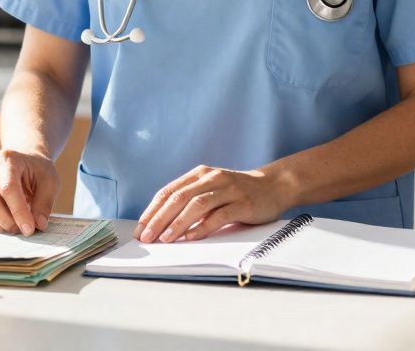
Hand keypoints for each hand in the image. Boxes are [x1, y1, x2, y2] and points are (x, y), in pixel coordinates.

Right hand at [0, 148, 58, 235]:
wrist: (26, 164)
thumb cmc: (38, 172)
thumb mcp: (50, 182)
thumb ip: (44, 203)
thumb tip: (38, 225)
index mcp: (8, 159)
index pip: (8, 189)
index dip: (18, 212)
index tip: (29, 229)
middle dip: (5, 220)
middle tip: (21, 230)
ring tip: (14, 227)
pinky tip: (4, 224)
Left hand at [133, 164, 293, 243]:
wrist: (274, 185)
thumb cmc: (237, 192)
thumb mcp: (211, 188)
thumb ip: (191, 199)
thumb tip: (161, 223)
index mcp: (199, 174)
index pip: (169, 192)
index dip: (152, 210)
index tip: (140, 228)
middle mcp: (211, 178)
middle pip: (179, 198)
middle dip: (159, 219)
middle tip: (146, 237)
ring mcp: (228, 190)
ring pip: (196, 205)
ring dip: (177, 223)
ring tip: (165, 239)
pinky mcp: (243, 203)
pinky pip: (219, 215)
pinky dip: (203, 227)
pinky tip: (191, 237)